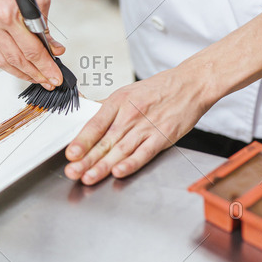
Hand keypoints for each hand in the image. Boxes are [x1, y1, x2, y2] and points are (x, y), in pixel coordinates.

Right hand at [0, 0, 64, 89]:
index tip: (56, 76)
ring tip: (37, 78)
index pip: (30, 50)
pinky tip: (21, 66)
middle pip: (15, 59)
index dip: (45, 67)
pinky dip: (8, 61)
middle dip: (35, 74)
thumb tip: (53, 48)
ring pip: (1, 59)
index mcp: (8, 12)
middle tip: (50, 82)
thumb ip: (45, 26)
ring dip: (21, 72)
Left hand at [64, 66, 211, 184]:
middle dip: (87, 159)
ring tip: (89, 177)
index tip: (71, 153)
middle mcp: (131, 114)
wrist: (190, 84)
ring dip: (103, 166)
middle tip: (73, 172)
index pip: (96, 124)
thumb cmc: (159, 89)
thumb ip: (106, 107)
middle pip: (105, 140)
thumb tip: (84, 114)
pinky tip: (119, 172)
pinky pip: (144, 153)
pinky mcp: (162, 136)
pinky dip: (131, 163)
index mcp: (119, 101)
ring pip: (121, 150)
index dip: (82, 140)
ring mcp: (147, 126)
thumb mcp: (128, 91)